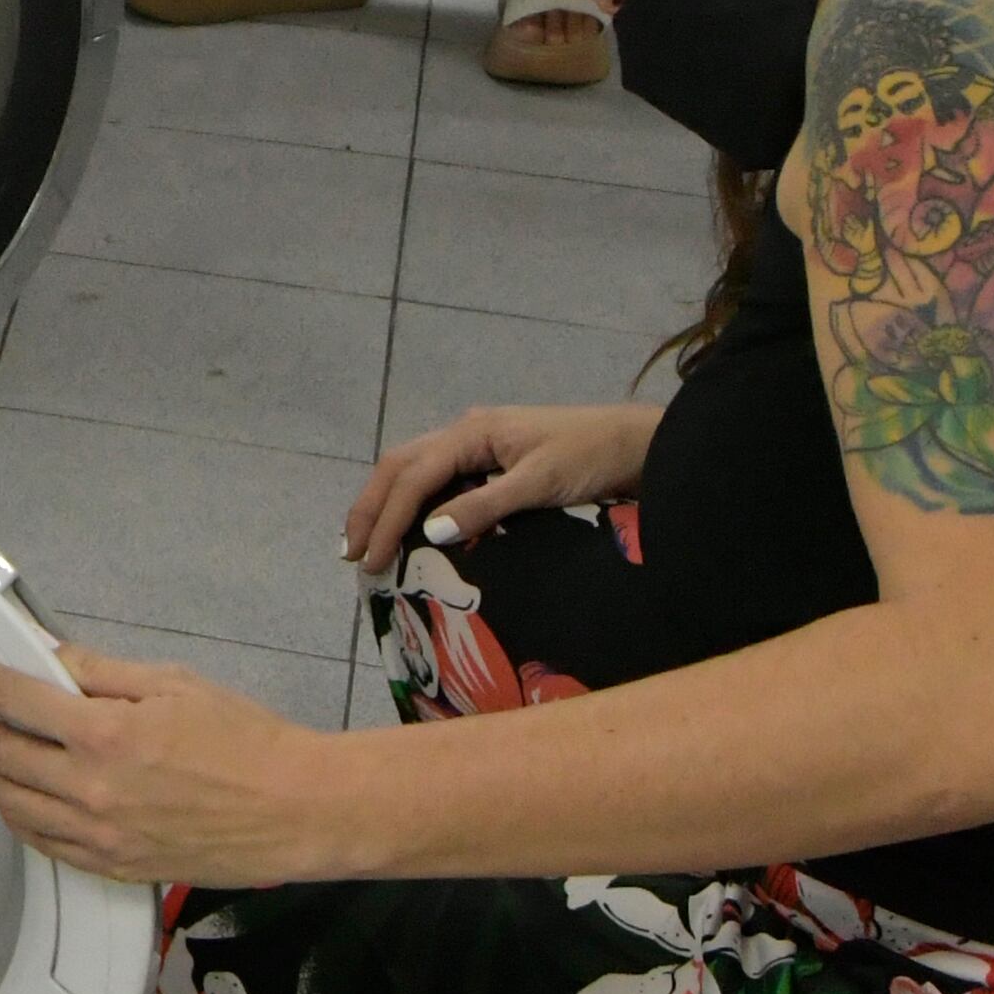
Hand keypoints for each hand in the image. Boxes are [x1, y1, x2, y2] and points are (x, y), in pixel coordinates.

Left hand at [0, 642, 356, 886]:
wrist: (299, 811)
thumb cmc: (250, 742)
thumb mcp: (172, 683)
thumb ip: (99, 671)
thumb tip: (45, 656)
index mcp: (105, 734)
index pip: (8, 697)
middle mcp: (91, 789)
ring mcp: (98, 835)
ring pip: (8, 802)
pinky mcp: (112, 868)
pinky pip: (41, 842)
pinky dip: (20, 813)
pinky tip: (27, 793)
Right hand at [342, 400, 663, 572]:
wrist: (642, 443)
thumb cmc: (594, 458)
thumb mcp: (541, 483)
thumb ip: (486, 506)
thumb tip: (430, 532)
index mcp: (473, 432)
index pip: (413, 477)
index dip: (387, 519)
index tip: (371, 561)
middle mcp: (467, 432)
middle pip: (400, 466)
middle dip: (371, 508)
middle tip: (351, 552)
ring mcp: (480, 444)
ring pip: (414, 469)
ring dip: (387, 503)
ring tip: (368, 541)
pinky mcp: (493, 460)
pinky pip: (439, 478)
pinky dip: (415, 502)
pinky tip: (412, 527)